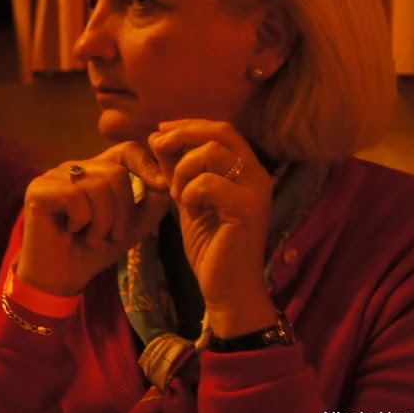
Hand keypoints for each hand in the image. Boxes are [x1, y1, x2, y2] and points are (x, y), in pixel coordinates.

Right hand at [17, 142, 169, 296]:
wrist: (60, 279)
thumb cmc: (92, 252)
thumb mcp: (130, 229)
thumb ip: (150, 207)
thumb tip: (165, 184)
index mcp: (96, 173)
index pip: (126, 151)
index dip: (146, 164)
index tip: (161, 186)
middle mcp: (75, 169)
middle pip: (116, 173)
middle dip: (122, 212)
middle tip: (112, 236)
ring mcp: (55, 176)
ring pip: (98, 185)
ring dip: (103, 221)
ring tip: (92, 238)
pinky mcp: (38, 189)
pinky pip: (75, 195)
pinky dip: (82, 220)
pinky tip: (71, 231)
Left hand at [147, 119, 276, 336]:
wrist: (226, 288)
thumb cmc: (209, 244)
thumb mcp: (187, 199)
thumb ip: (177, 169)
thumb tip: (156, 137)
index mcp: (245, 169)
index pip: (220, 128)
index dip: (187, 124)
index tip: (159, 132)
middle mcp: (257, 174)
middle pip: (220, 131)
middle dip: (182, 133)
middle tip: (157, 145)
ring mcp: (255, 190)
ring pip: (212, 152)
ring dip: (183, 168)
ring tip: (177, 194)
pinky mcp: (248, 209)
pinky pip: (208, 183)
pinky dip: (190, 193)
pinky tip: (189, 211)